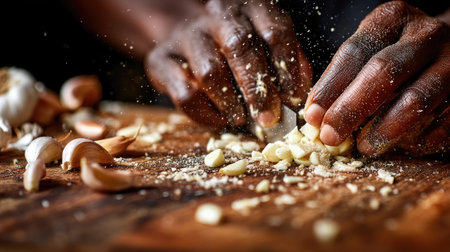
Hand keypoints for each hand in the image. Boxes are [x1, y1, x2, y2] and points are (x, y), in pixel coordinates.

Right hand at [145, 0, 311, 127]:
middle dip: (258, 89)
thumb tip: (300, 96)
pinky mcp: (161, 60)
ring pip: (210, 73)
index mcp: (251, 7)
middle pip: (240, 48)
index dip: (287, 68)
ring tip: (242, 119)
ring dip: (231, 104)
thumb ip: (288, 64)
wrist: (186, 38)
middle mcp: (217, 15)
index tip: (293, 99)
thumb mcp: (267, 46)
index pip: (275, 31)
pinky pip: (186, 94)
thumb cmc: (236, 49)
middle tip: (269, 119)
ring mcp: (186, 36)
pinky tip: (220, 120)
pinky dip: (206, 114)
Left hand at [304, 1, 448, 155]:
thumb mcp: (372, 48)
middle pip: (383, 71)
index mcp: (393, 18)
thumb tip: (316, 116)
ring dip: (384, 129)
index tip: (313, 115)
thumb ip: (346, 75)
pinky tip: (401, 146)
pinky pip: (444, 119)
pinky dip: (418, 138)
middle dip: (352, 108)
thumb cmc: (398, 52)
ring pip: (416, 99)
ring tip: (363, 147)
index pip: (354, 52)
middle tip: (331, 135)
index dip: (330, 86)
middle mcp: (425, 34)